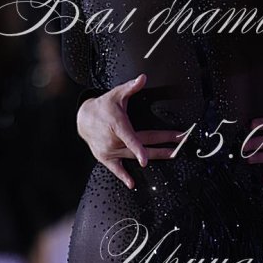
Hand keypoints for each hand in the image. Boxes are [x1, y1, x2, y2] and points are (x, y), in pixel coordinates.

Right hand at [77, 74, 181, 189]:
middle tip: (179, 146)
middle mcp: (113, 140)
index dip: (139, 149)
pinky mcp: (105, 157)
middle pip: (140, 146)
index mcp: (117, 125)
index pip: (130, 138)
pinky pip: (116, 169)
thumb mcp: (116, 94)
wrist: (83, 119)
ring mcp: (109, 150)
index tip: (145, 159)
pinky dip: (123, 176)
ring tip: (171, 154)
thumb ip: (131, 87)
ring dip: (153, 156)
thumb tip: (142, 78)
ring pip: (134, 156)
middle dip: (162, 146)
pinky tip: (132, 183)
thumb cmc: (102, 107)